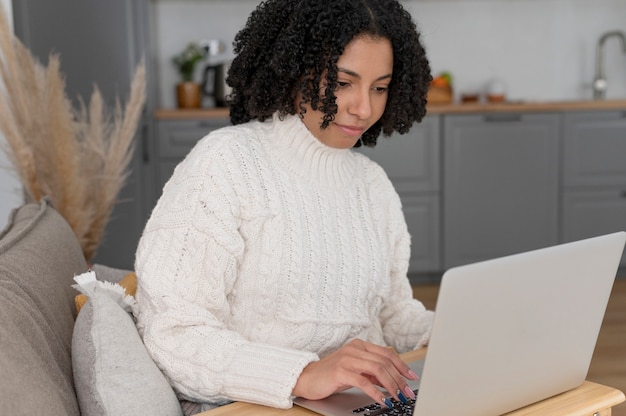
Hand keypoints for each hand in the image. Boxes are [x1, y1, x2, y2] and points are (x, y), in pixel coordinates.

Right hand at [292, 339, 417, 407]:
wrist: (307, 378)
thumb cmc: (331, 374)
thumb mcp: (355, 370)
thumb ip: (372, 372)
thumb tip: (391, 380)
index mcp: (359, 345)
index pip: (387, 353)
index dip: (402, 366)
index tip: (412, 377)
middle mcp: (354, 349)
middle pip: (385, 362)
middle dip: (399, 379)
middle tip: (407, 393)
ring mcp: (347, 358)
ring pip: (377, 369)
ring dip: (391, 385)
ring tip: (398, 397)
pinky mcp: (340, 371)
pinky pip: (364, 382)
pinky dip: (376, 392)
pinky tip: (382, 400)